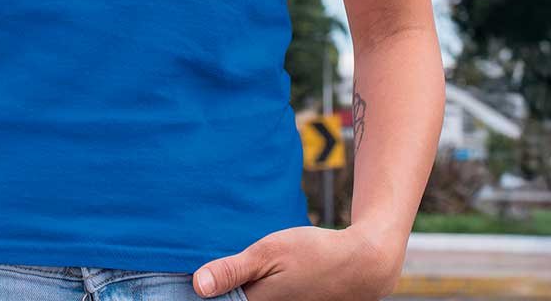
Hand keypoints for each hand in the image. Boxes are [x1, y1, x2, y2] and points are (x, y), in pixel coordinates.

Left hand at [192, 224, 404, 300]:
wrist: (361, 265)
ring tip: (245, 273)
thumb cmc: (313, 254)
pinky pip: (265, 299)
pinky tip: (262, 278)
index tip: (189, 283)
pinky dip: (258, 290)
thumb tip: (197, 285)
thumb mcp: (269, 253)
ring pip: (250, 299)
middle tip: (224, 272)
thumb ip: (232, 270)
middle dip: (224, 289)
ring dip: (242, 290)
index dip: (210, 291)